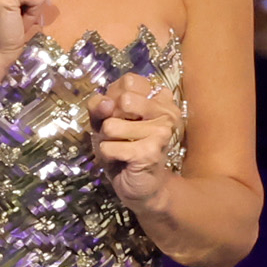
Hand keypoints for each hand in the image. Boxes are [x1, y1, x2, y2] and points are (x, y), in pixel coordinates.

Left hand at [88, 73, 178, 206]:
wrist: (140, 185)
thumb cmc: (123, 149)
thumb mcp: (105, 121)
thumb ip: (100, 106)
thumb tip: (106, 102)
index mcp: (159, 97)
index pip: (128, 81)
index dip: (114, 97)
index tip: (120, 113)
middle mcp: (166, 111)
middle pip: (122, 99)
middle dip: (109, 119)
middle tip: (120, 134)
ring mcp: (161, 131)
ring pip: (111, 125)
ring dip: (107, 140)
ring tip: (122, 148)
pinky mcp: (150, 151)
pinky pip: (109, 147)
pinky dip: (108, 155)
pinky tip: (123, 160)